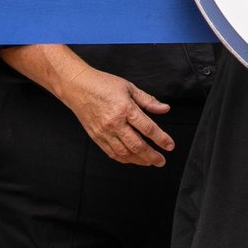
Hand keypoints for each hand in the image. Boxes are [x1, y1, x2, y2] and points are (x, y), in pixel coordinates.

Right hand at [57, 67, 174, 166]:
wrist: (78, 87)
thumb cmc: (103, 85)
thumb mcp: (129, 87)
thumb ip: (148, 101)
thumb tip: (165, 109)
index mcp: (125, 109)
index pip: (147, 128)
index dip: (161, 139)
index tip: (170, 146)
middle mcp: (114, 123)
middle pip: (137, 145)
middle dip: (152, 156)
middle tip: (161, 161)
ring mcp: (104, 132)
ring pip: (125, 153)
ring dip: (139, 160)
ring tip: (150, 162)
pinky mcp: (97, 137)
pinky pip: (112, 153)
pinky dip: (124, 159)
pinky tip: (133, 159)